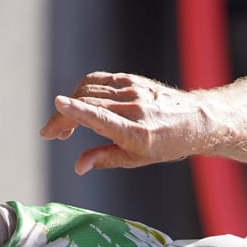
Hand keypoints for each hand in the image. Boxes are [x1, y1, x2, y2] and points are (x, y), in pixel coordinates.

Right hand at [39, 72, 216, 175]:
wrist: (195, 120)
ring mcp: (133, 91)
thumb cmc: (166, 145)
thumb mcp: (137, 159)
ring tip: (66, 125)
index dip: (78, 111)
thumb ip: (105, 159)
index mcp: (137, 133)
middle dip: (62, 118)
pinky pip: (99, 81)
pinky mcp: (131, 80)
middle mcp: (135, 108)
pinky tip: (80, 103)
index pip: (102, 118)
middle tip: (52, 133)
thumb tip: (78, 166)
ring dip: (70, 104)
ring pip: (89, 91)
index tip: (58, 104)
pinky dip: (82, 90)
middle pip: (87, 104)